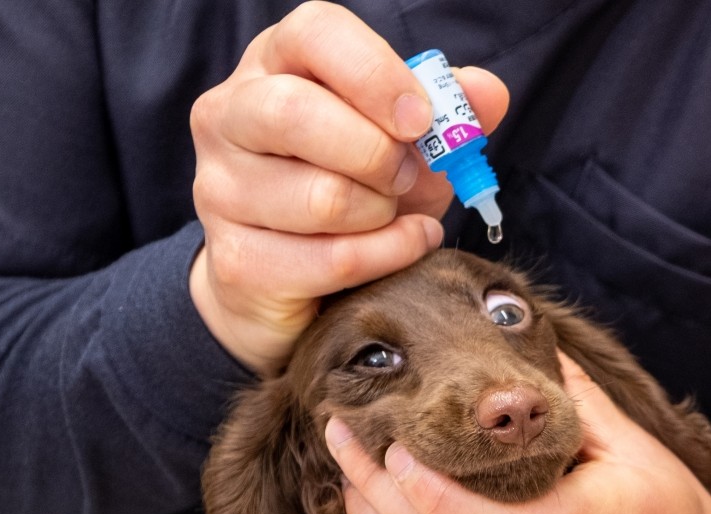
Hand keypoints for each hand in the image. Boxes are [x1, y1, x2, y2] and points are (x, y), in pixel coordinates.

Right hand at [188, 1, 508, 374]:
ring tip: (393, 215)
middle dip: (376, 153)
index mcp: (273, 65)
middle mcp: (230, 117)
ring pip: (320, 197)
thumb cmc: (344, 191)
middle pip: (296, 113)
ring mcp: (221, 190)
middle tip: (407, 175)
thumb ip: (446, 115)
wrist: (282, 281)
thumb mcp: (401, 144)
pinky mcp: (234, 259)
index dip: (374, 74)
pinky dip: (384, 256)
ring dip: (381, 215)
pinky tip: (400, 246)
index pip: (313, 34)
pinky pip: (330, 258)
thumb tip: (488, 94)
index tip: (419, 119)